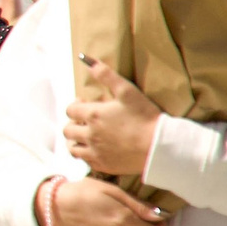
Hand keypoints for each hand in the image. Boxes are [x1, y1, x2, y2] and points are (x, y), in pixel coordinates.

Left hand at [64, 57, 161, 176]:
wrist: (159, 146)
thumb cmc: (145, 117)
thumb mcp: (127, 90)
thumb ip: (106, 74)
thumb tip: (86, 59)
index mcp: (92, 115)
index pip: (70, 110)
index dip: (76, 106)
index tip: (84, 104)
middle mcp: (89, 134)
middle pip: (67, 130)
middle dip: (73, 123)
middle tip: (84, 121)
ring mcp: (94, 152)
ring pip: (72, 148)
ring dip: (76, 141)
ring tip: (86, 136)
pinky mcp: (102, 166)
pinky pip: (85, 162)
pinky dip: (87, 155)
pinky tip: (96, 150)